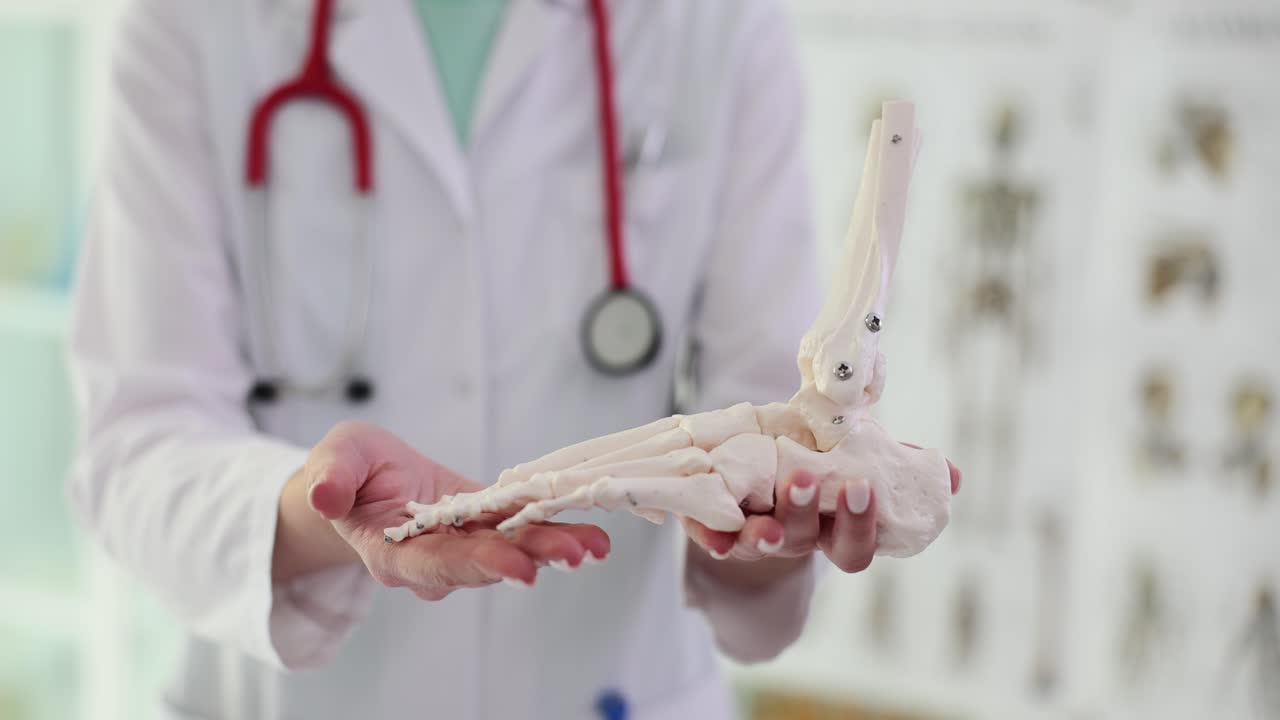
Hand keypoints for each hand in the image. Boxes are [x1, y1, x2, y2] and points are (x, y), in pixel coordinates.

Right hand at [277, 422, 610, 598]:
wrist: (364, 480)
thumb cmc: (348, 470)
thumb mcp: (334, 459)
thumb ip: (330, 477)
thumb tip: (323, 495)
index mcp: (392, 552)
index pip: (435, 564)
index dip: (475, 566)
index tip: (515, 568)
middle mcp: (434, 558)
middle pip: (484, 564)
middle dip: (530, 558)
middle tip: (573, 554)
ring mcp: (465, 543)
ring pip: (511, 549)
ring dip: (554, 547)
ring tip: (594, 545)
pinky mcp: (488, 524)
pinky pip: (523, 525)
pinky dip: (556, 526)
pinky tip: (592, 531)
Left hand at [683, 452, 961, 578]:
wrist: (749, 476)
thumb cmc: (813, 463)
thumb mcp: (853, 456)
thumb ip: (898, 462)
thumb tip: (951, 475)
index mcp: (830, 526)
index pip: (854, 546)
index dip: (859, 525)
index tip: (862, 487)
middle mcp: (793, 537)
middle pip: (804, 544)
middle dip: (806, 515)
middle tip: (806, 479)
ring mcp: (751, 536)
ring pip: (758, 544)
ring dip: (763, 531)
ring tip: (765, 509)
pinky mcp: (713, 527)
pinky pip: (710, 536)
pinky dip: (711, 534)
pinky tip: (713, 530)